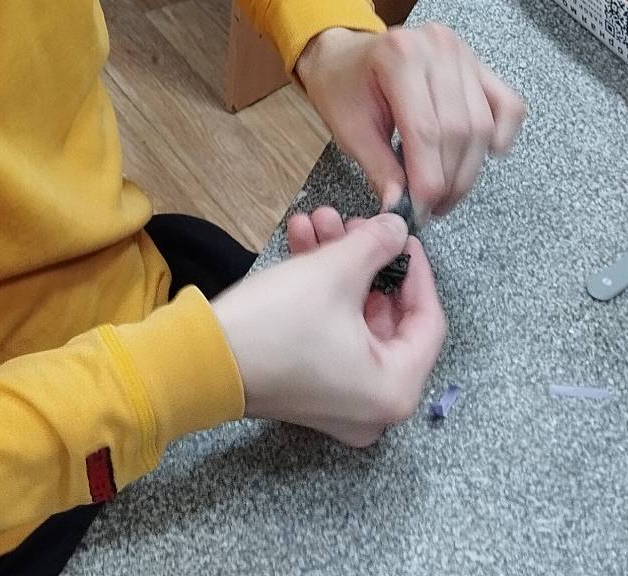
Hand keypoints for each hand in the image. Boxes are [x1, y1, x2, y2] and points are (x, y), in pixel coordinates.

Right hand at [210, 211, 444, 448]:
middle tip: (351, 223)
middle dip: (366, 260)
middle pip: (388, 317)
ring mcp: (341, 402)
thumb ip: (377, 244)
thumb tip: (398, 228)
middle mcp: (375, 406)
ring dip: (338, 267)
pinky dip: (322, 293)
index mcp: (395, 389)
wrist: (199, 360)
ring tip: (317, 221)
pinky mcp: (310, 390)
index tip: (400, 233)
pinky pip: (333, 335)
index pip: (428, 320)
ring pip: (356, 319)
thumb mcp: (334, 272)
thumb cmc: (277, 324)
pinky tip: (301, 244)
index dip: (416, 269)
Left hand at [297, 24, 525, 219]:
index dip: (428, 180)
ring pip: (483, 123)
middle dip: (449, 180)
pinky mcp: (478, 65)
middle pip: (459, 129)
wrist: (345, 56)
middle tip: (434, 208)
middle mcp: (437, 48)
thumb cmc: (342, 87)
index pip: (426, 130)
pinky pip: (507, 105)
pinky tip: (484, 157)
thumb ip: (380, 170)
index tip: (421, 211)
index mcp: (399, 56)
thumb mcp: (349, 130)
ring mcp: (462, 53)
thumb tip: (402, 209)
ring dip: (470, 168)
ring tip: (447, 193)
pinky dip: (502, 134)